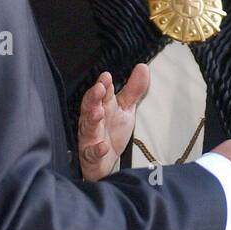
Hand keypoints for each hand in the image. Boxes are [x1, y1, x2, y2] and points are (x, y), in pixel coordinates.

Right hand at [77, 64, 148, 181]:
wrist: (106, 162)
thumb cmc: (112, 132)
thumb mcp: (126, 109)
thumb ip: (133, 89)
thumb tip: (142, 67)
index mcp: (102, 107)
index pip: (101, 94)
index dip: (103, 85)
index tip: (106, 76)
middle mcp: (93, 121)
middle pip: (90, 107)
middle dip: (93, 98)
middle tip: (99, 88)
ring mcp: (90, 138)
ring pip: (88, 127)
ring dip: (92, 119)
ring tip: (98, 112)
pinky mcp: (91, 156)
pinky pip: (92, 153)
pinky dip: (97, 150)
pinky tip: (103, 147)